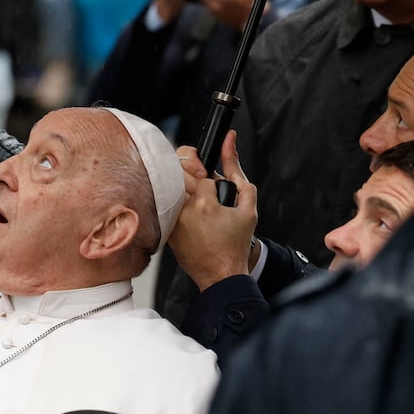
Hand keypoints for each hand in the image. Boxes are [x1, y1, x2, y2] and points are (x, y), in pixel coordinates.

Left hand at [167, 132, 257, 290]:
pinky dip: (177, 203)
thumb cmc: (236, 243)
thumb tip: (228, 139)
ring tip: (200, 203)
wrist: (221, 274)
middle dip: (192, 173)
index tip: (215, 184)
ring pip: (170, 185)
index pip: (200, 170)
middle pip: (178, 171)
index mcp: (205, 203)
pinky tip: (192, 216)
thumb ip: (236, 169)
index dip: (209, 173)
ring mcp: (172, 221)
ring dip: (183, 187)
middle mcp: (184, 210)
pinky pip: (166, 204)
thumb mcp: (247, 205)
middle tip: (205, 187)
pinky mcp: (166, 229)